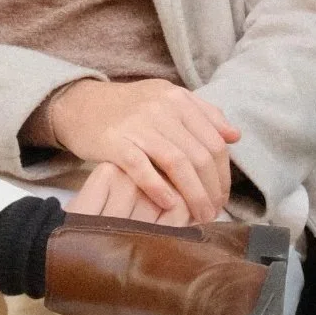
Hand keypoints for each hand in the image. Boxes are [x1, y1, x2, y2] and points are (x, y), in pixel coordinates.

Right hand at [29, 78, 239, 219]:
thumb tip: (235, 136)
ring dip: (193, 193)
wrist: (80, 104)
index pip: (214, 141)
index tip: (222, 196)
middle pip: (199, 154)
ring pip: (177, 162)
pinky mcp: (114, 141)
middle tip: (213, 212)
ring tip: (199, 215)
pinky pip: (142, 167)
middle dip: (212, 188)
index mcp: (178, 99)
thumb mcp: (167, 100)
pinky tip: (170, 204)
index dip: (223, 173)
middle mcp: (161, 108)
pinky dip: (159, 188)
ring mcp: (137, 124)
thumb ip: (203, 114)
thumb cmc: (129, 109)